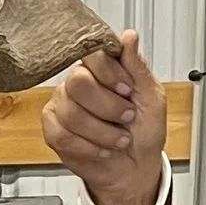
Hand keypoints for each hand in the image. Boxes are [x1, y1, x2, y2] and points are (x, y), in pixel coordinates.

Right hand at [43, 32, 168, 204]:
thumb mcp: (152, 97)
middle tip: (126, 117)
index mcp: (103, 68)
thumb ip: (137, 66)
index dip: (110, 73)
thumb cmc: (144, 131)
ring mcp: (62, 105)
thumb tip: (129, 36)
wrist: (134, 168)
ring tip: (119, 138)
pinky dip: (89, 147)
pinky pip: (63, 135)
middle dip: (108, 107)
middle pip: (78, 82)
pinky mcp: (53, 129)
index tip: (127, 89)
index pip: (93, 53)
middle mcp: (79, 82)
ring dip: (104, 133)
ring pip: (72, 113)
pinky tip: (102, 149)